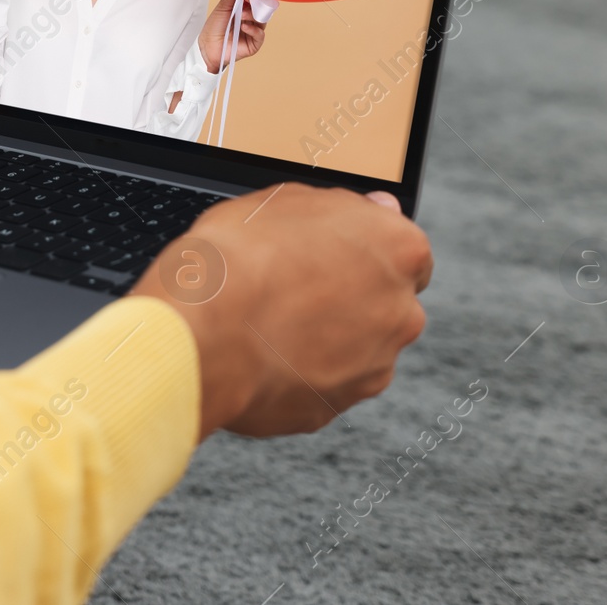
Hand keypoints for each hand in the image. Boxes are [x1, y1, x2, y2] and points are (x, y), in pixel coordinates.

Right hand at [130, 185, 429, 439]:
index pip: (405, 252)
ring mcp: (372, 366)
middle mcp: (400, 311)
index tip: (330, 254)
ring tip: (270, 326)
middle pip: (385, 303)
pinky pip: (323, 385)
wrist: (201, 333)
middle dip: (350, 298)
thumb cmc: (237, 258)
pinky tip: (261, 355)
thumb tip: (371, 208)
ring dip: (327, 339)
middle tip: (292, 288)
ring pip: (357, 349)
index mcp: (398, 250)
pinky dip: (300, 373)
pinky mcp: (335, 407)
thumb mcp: (284, 200)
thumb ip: (343, 207)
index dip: (363, 252)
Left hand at [198, 0, 264, 73]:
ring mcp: (253, 31)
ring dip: (252, 15)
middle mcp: (251, 19)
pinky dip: (253, 29)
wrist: (207, 46)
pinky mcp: (254, 43)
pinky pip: (260, 34)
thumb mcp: (223, 7)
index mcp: (244, 9)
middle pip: (261, 8)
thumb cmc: (214, 27)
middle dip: (256, 2)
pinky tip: (243, 27)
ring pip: (262, 20)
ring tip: (241, 15)